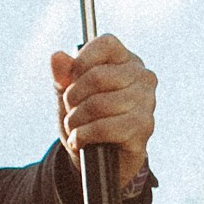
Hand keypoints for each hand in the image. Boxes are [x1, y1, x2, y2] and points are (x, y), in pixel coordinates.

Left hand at [51, 35, 155, 186]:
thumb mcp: (69, 95)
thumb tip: (56, 57)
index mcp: (127, 60)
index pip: (106, 44)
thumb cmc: (88, 119)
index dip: (81, 62)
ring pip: (99, 104)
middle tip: (70, 110)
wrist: (101, 160)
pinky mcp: (144, 127)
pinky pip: (106, 128)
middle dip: (73, 97)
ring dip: (76, 120)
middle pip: (97, 77)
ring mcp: (147, 102)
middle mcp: (142, 77)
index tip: (71, 80)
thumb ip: (62, 75)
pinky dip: (84, 136)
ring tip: (74, 128)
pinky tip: (80, 141)